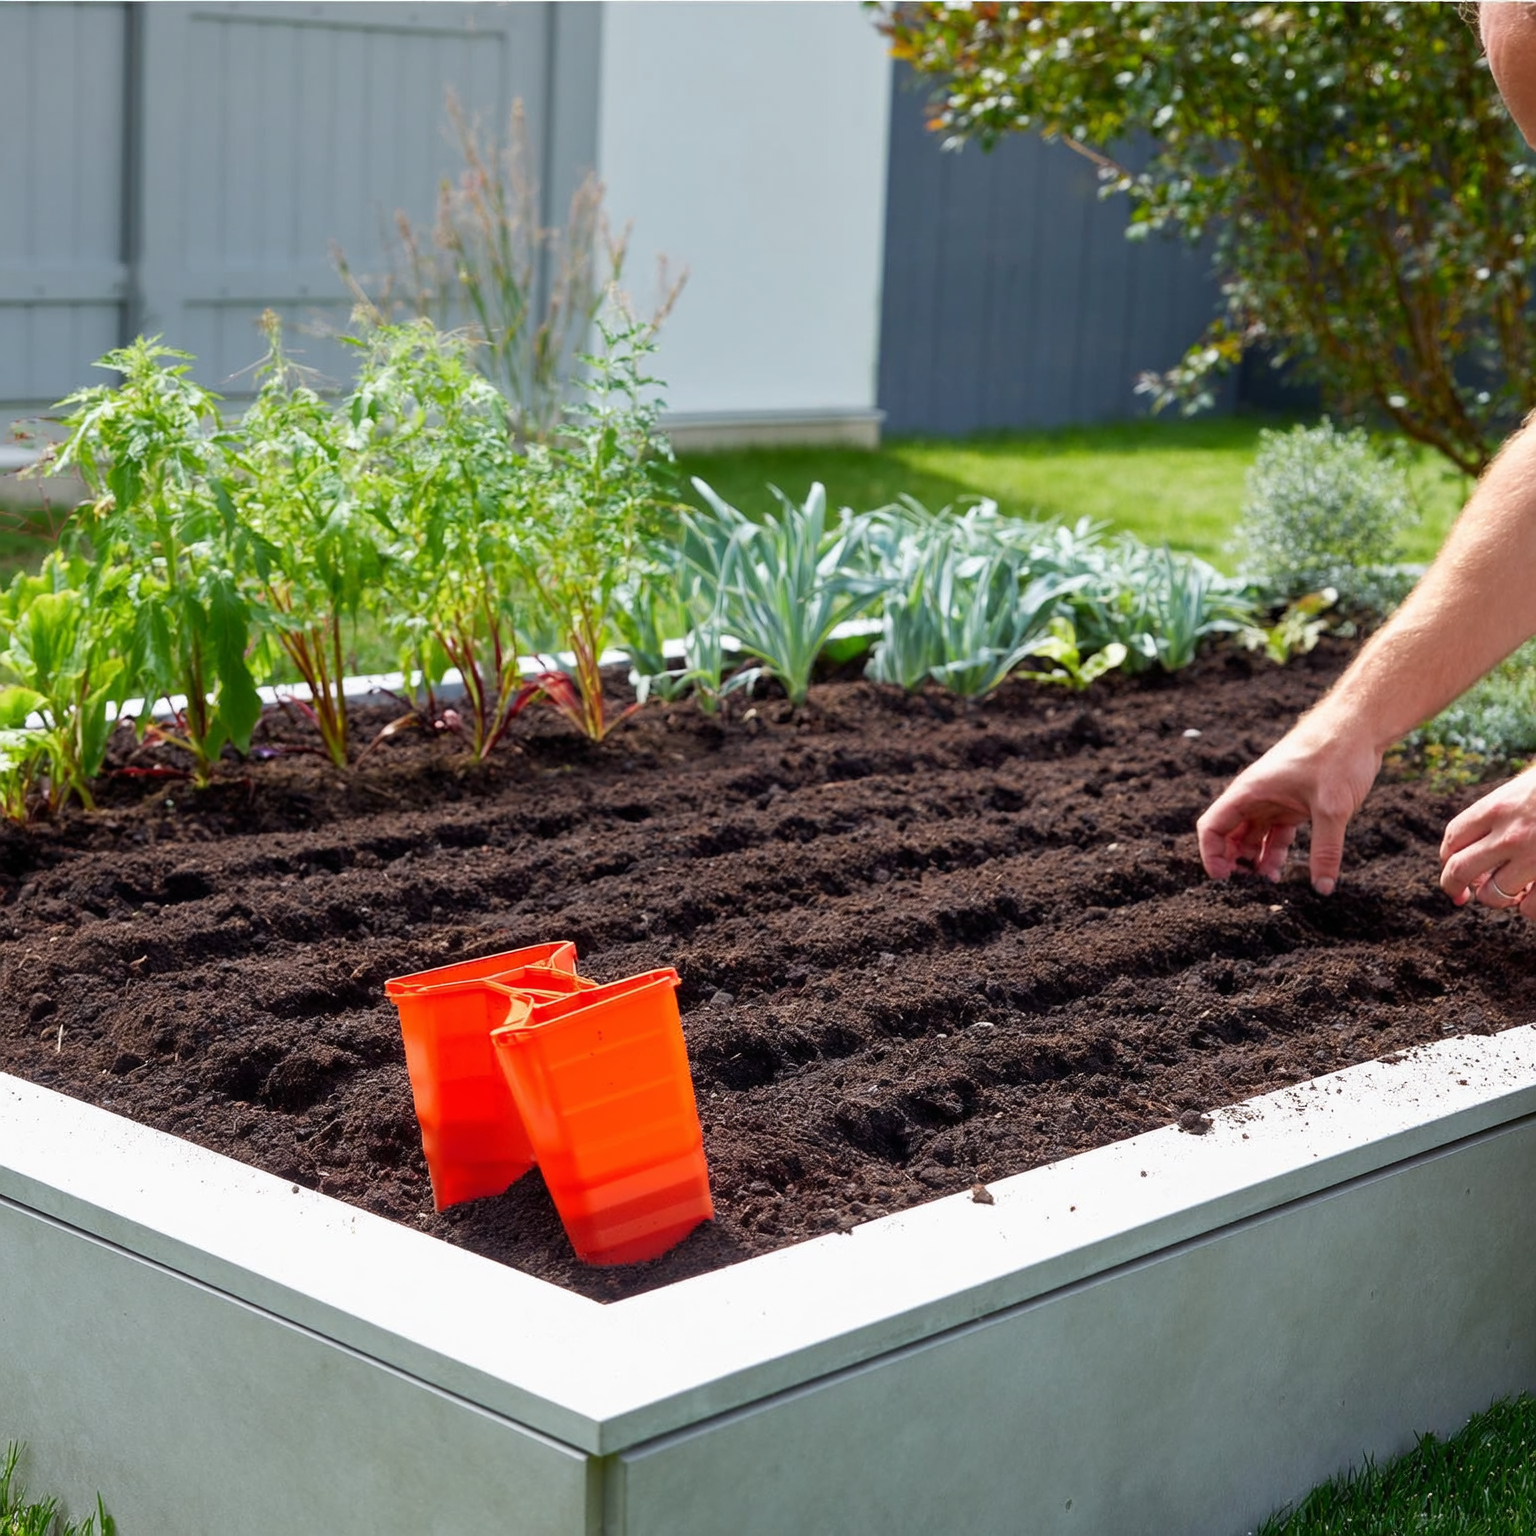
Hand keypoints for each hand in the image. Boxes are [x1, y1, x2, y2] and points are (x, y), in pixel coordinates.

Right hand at [1197, 726, 1381, 893]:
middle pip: (1230, 834)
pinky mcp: (1295, 802)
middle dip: (1234, 861)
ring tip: (1269, 882)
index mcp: (1250, 791)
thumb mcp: (1332, 807)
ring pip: (1253, 835)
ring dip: (1255, 858)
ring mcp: (1275, 799)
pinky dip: (1276, 850)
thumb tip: (1323, 888)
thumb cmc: (1336, 755)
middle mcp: (1256, 796)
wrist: (1357, 726)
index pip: (1212, 826)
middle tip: (1248, 887)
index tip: (1224, 879)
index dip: (1211, 854)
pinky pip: (1276, 831)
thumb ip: (1325, 849)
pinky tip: (1283, 869)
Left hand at [1439, 764, 1535, 913]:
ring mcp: (1533, 857)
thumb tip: (1482, 834)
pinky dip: (1528, 909)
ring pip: (1493, 895)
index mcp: (1498, 807)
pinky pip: (1531, 909)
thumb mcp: (1530, 784)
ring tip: (1510, 893)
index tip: (1452, 867)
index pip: (1453, 837)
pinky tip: (1533, 898)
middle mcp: (1510, 833)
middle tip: (1460, 896)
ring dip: (1497, 898)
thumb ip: (1506, 807)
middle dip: (1454, 887)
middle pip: (1460, 870)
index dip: (1448, 857)